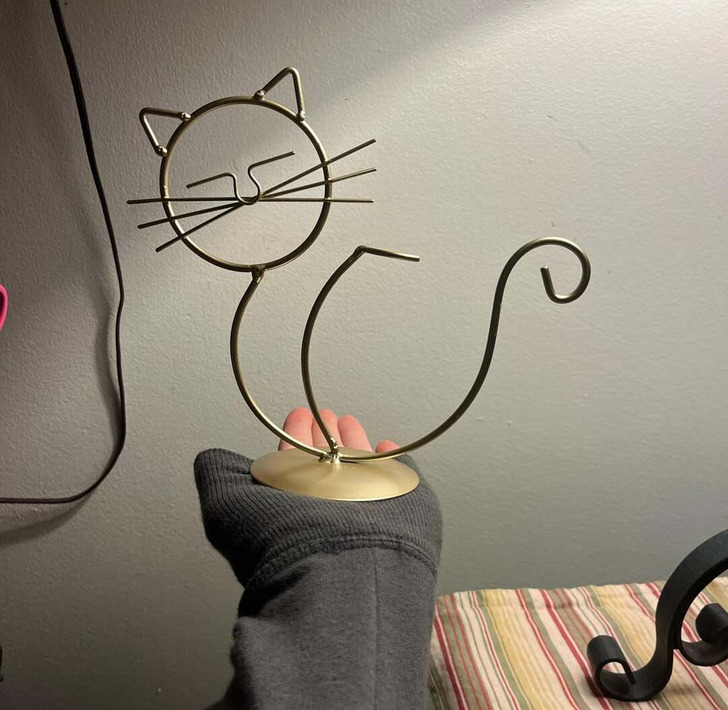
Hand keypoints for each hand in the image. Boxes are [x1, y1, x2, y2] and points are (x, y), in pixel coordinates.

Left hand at [194, 409, 441, 590]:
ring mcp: (368, 505)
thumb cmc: (282, 545)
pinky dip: (394, 459)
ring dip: (356, 441)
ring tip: (348, 421)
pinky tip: (387, 445)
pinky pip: (399, 474)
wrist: (344, 573)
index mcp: (292, 502)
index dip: (294, 436)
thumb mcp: (229, 505)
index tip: (299, 414)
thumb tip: (208, 457)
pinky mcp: (404, 505)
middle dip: (325, 436)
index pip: (293, 462)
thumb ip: (218, 476)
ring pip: (361, 464)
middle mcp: (328, 504)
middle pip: (327, 462)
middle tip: (325, 413)